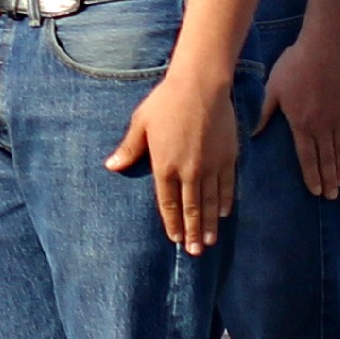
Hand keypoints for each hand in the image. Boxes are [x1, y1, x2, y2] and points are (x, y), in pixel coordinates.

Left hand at [107, 60, 238, 252]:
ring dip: (209, 224)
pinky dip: (225, 201)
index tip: (174, 238)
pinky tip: (223, 214)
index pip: (168, 203)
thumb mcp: (141, 124)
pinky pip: (227, 186)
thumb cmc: (165, 102)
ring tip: (209, 242)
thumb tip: (111, 166)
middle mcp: (189, 171)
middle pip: (191, 209)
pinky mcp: (228, 157)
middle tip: (194, 252)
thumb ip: (129, 148)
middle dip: (192, 232)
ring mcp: (211, 166)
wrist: (200, 86)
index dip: (172, 222)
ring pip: (210, 202)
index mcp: (165, 165)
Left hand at [259, 26, 339, 198]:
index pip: (307, 157)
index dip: (311, 176)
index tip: (315, 191)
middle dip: (328, 180)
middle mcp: (322, 126)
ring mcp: (339, 118)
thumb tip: (252, 132)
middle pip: (326, 159)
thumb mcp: (274, 88)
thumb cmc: (295, 65)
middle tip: (331, 196)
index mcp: (301, 124)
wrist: (325, 49)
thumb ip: (265, 112)